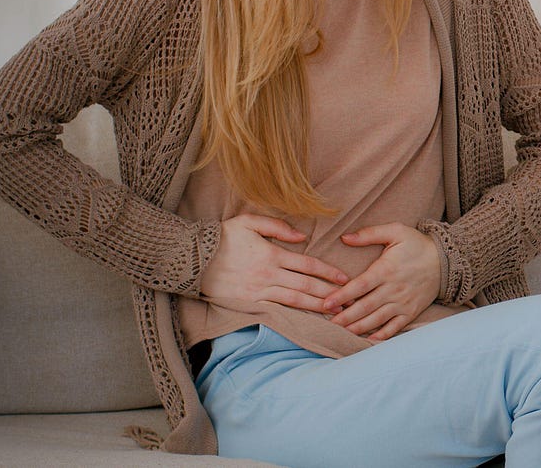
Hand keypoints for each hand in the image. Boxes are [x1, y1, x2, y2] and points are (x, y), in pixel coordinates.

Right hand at [200, 214, 350, 311]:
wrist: (191, 259)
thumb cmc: (222, 237)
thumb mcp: (248, 222)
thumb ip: (277, 226)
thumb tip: (302, 237)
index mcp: (271, 254)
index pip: (307, 264)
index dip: (328, 272)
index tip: (344, 278)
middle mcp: (268, 275)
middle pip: (306, 285)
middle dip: (330, 293)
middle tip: (350, 300)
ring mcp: (258, 291)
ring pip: (295, 300)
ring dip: (317, 307)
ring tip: (335, 312)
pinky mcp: (249, 303)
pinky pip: (277, 310)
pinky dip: (295, 315)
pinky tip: (307, 319)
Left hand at [322, 222, 440, 341]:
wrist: (447, 260)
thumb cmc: (417, 244)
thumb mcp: (396, 231)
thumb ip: (370, 234)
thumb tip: (345, 237)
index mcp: (386, 270)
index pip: (360, 286)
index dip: (342, 296)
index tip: (326, 303)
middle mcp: (393, 289)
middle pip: (365, 306)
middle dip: (345, 316)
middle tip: (329, 322)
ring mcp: (403, 302)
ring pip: (377, 319)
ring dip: (358, 327)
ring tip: (342, 332)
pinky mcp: (411, 311)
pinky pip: (395, 327)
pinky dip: (382, 335)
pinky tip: (368, 340)